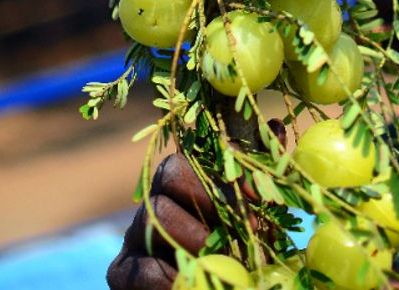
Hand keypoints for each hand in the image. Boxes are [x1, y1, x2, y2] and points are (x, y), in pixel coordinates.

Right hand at [107, 120, 286, 288]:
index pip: (193, 157)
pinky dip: (171, 278)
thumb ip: (260, 175)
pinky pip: (141, 268)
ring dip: (196, 240)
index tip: (258, 196)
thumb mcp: (252, 215)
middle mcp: (153, 200)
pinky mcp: (121, 273)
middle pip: (169, 174)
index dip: (226, 170)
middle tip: (244, 229)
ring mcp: (134, 236)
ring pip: (157, 218)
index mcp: (180, 182)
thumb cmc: (230, 250)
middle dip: (209, 199)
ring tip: (224, 260)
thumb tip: (276, 125)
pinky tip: (192, 283)